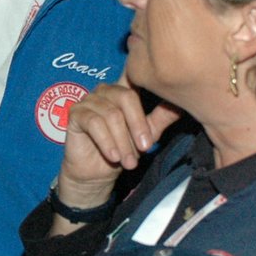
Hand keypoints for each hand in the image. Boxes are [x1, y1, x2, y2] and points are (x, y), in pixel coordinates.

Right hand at [56, 79, 182, 208]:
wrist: (96, 174)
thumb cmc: (121, 151)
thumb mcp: (145, 135)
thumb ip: (160, 118)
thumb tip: (181, 105)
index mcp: (122, 90)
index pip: (137, 81)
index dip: (149, 91)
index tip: (160, 115)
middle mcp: (104, 90)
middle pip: (126, 97)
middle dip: (137, 126)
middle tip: (145, 148)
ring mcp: (88, 100)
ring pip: (111, 114)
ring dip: (122, 141)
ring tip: (129, 161)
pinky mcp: (75, 113)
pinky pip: (93, 123)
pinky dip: (106, 141)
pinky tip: (113, 156)